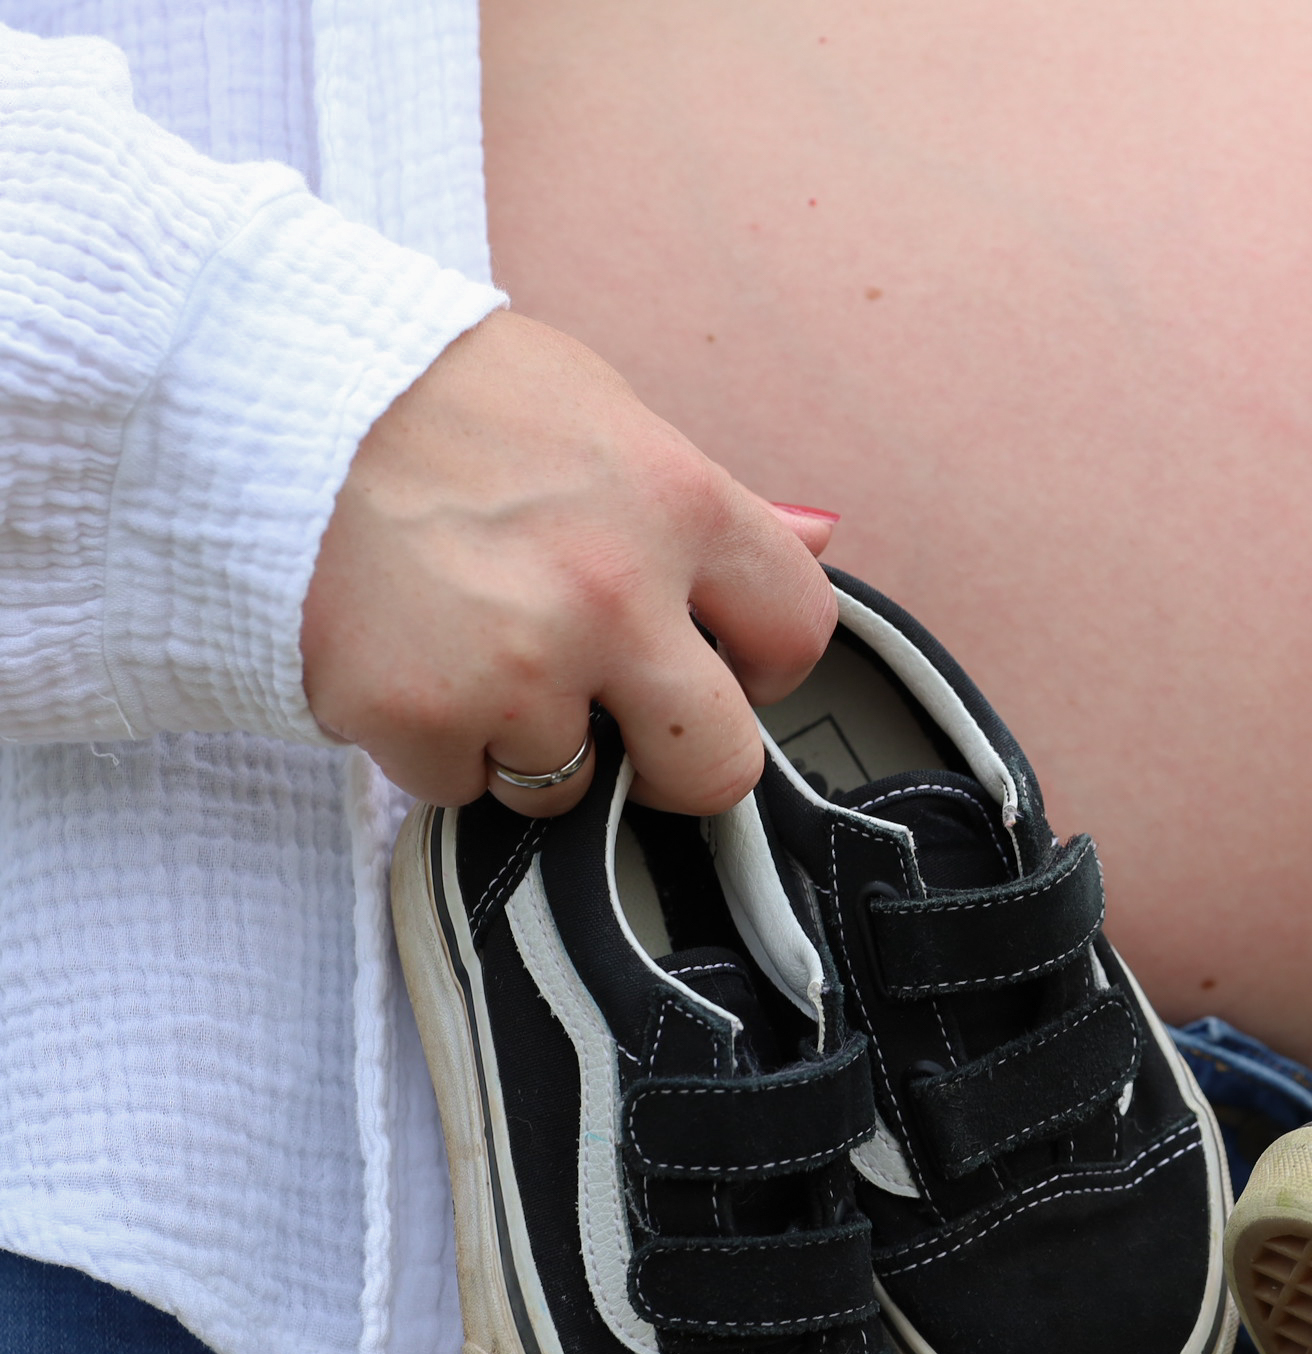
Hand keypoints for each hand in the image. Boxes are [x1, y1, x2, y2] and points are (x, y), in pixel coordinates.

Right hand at [301, 310, 838, 817]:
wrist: (262, 380)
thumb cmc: (436, 392)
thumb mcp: (601, 413)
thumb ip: (710, 501)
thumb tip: (818, 535)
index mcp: (681, 507)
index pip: (798, 631)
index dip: (762, 661)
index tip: (722, 661)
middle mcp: (616, 595)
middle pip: (715, 767)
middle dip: (675, 765)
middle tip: (620, 724)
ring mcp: (520, 665)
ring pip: (567, 785)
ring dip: (524, 742)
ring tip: (467, 647)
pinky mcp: (419, 714)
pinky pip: (455, 785)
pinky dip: (429, 743)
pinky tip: (401, 656)